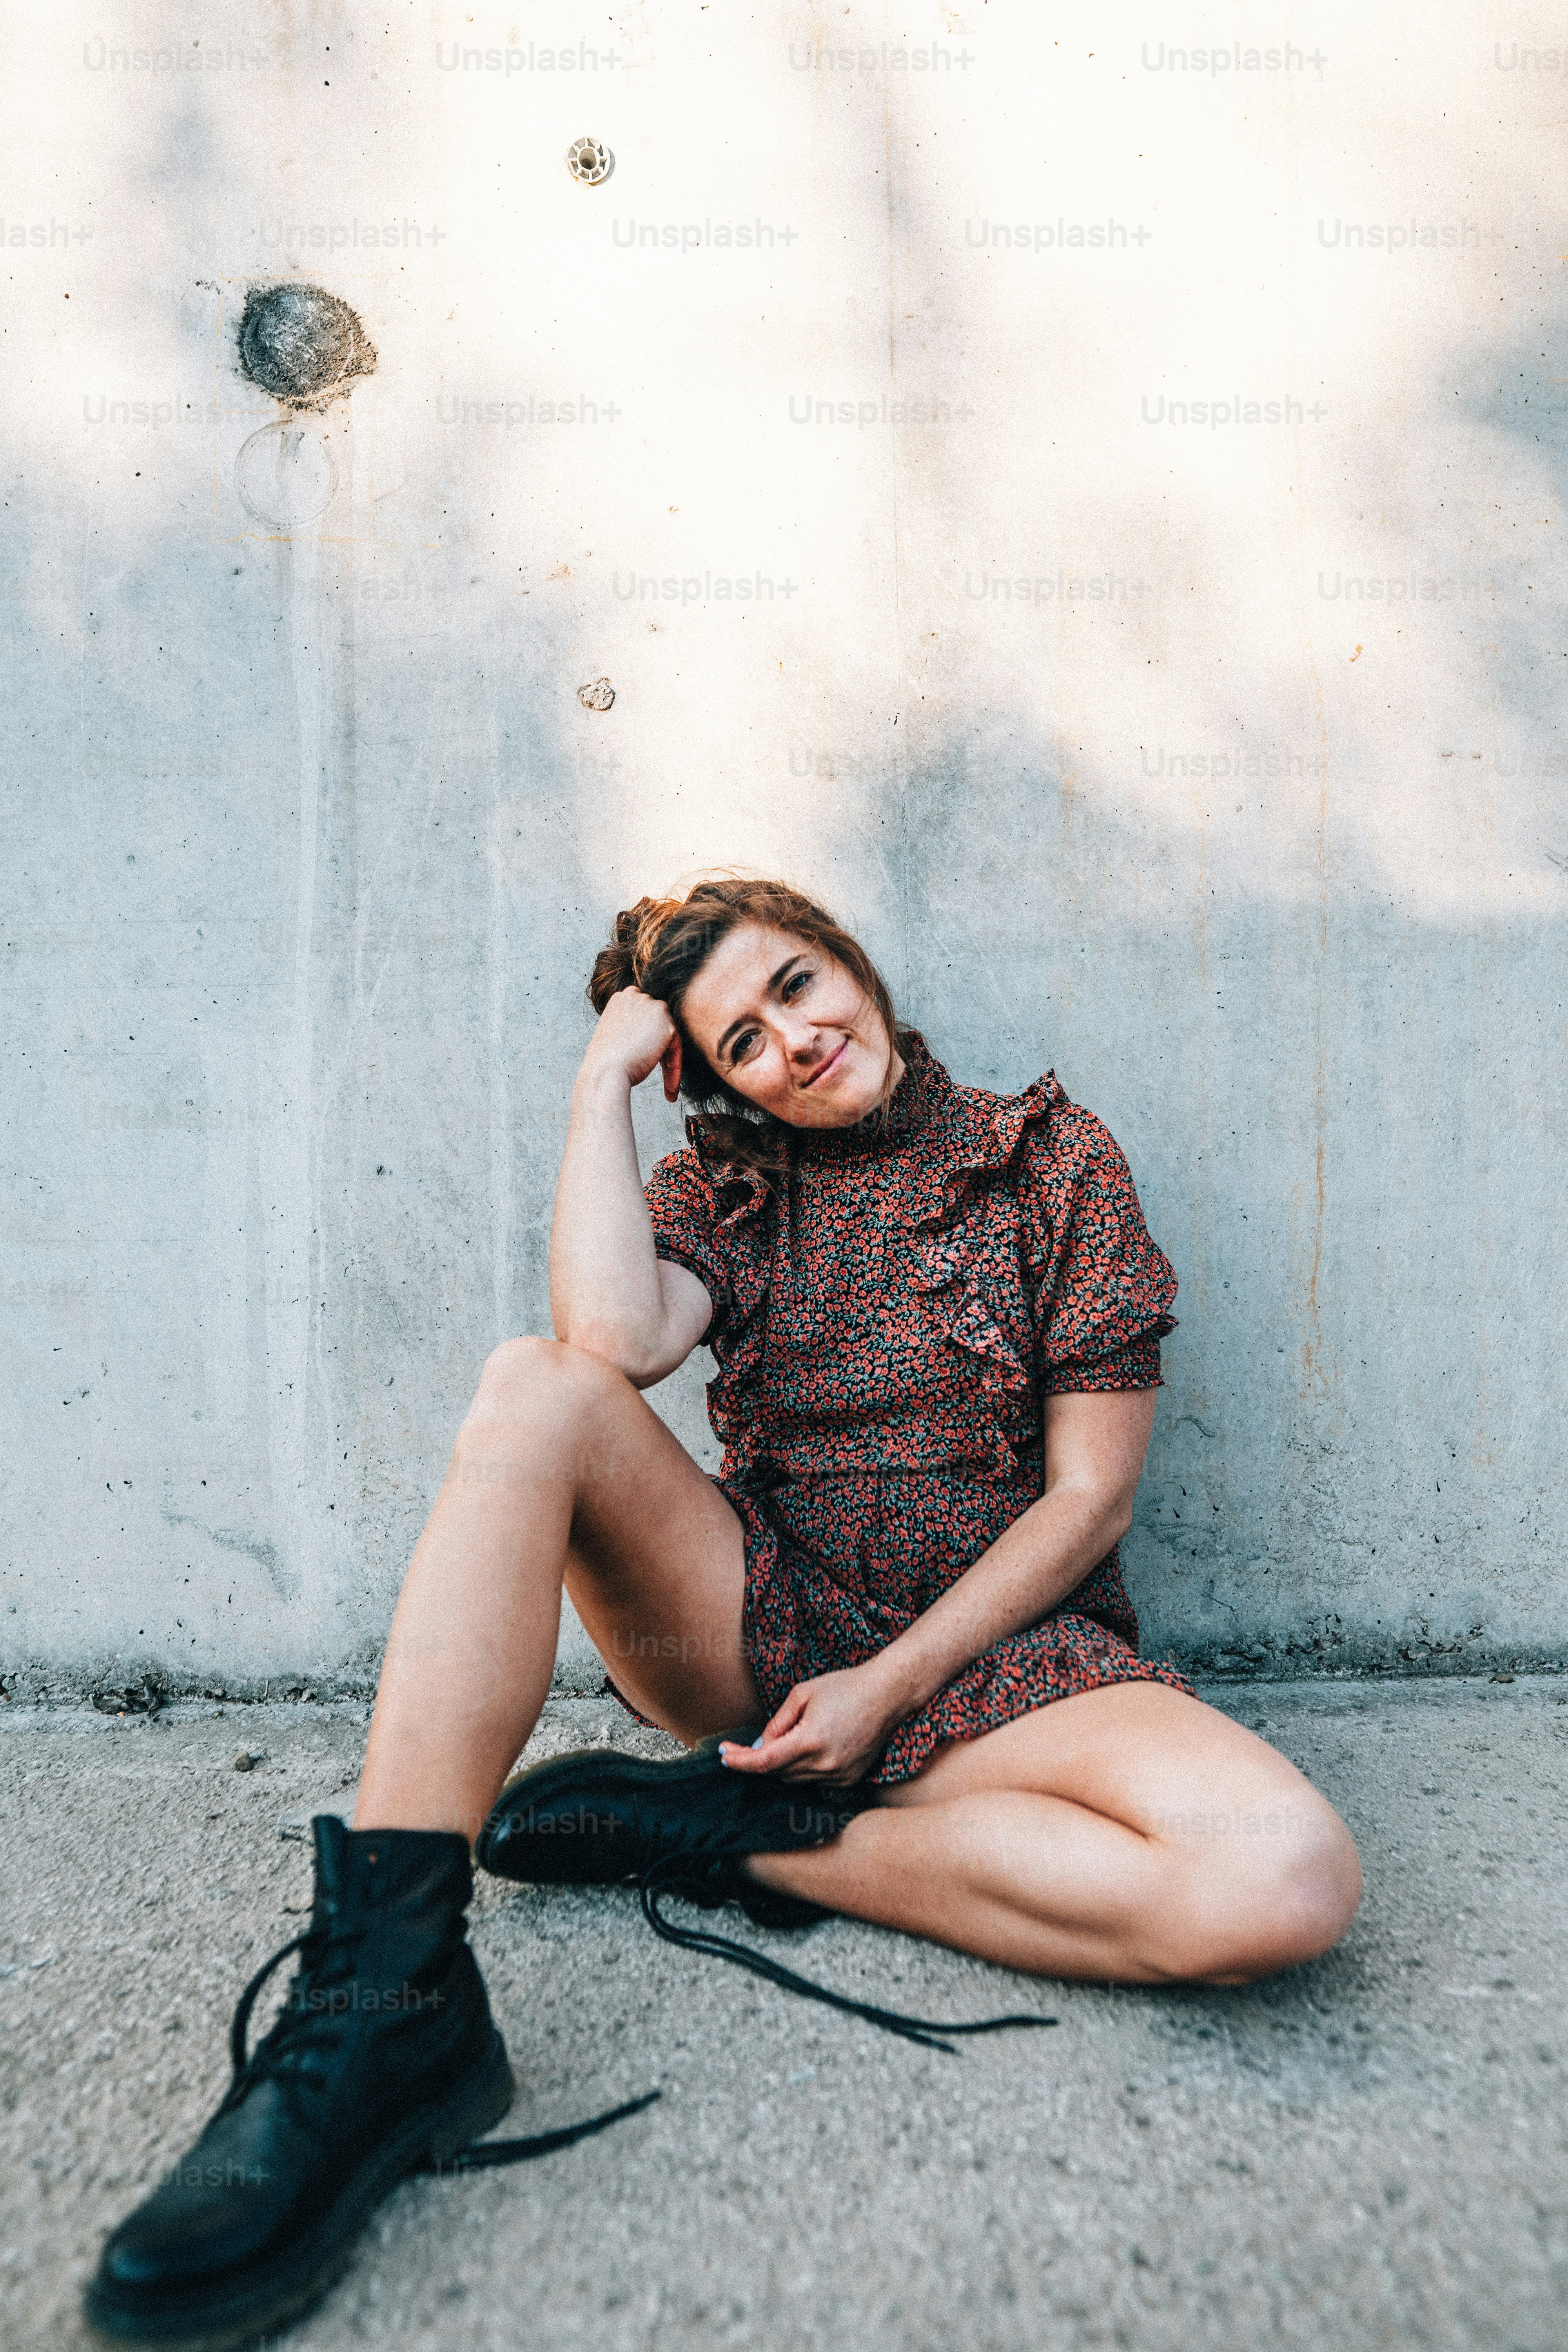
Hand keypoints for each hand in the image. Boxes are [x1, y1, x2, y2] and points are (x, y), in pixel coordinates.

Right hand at [581, 986, 682, 1098]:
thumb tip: (648, 1038)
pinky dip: (675, 1069)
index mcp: (620, 999)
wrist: (604, 1073)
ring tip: (667, 1088)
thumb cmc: (604, 1064)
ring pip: (668, 1037)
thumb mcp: (614, 1037)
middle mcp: (635, 996)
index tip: (644, 1064)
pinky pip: (677, 1048)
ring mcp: (652, 1006)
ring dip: (669, 1063)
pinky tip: (669, 1089)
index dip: (645, 1043)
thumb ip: (630, 1030)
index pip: (643, 1019)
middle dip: (660, 1052)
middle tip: (662, 1079)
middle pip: (657, 1026)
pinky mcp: (667, 1022)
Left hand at [718, 1664, 898, 1785]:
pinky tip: (810, 1747)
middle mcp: (825, 1764)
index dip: (740, 1762)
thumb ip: (776, 1724)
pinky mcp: (849, 1780)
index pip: (764, 1761)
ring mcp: (839, 1775)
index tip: (723, 1756)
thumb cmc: (844, 1686)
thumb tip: (758, 1747)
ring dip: (781, 1764)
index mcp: (810, 1740)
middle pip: (777, 1772)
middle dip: (757, 1760)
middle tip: (742, 1747)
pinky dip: (804, 1768)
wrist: (886, 1694)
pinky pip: (815, 1780)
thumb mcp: (802, 1695)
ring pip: (794, 1779)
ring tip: (787, 1739)